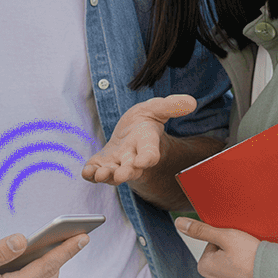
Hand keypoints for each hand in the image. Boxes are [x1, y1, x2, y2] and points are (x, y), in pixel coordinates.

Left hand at [81, 94, 197, 186]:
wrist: (130, 134)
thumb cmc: (144, 123)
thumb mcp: (156, 109)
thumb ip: (170, 106)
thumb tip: (191, 101)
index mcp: (147, 144)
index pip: (150, 153)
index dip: (148, 158)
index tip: (144, 161)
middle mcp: (133, 158)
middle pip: (132, 170)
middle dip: (126, 173)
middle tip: (121, 175)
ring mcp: (117, 164)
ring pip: (113, 175)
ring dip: (106, 176)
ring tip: (101, 174)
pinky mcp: (102, 164)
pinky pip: (95, 172)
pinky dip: (90, 174)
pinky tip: (87, 172)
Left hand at [182, 217, 261, 277]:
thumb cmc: (254, 258)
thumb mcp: (226, 236)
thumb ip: (201, 230)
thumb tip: (180, 224)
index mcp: (205, 267)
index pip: (213, 249)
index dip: (227, 246)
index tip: (239, 248)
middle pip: (220, 267)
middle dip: (231, 262)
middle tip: (248, 259)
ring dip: (238, 277)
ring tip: (253, 272)